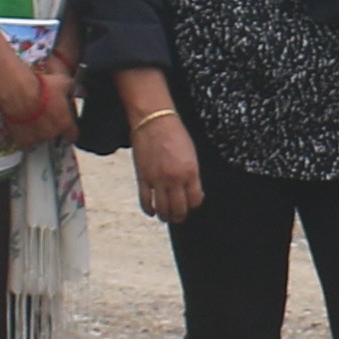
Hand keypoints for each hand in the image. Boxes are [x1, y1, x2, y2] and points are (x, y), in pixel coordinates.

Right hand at [1, 41, 76, 146]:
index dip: (70, 130)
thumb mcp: (63, 82)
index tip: (66, 125)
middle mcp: (51, 134)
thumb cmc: (41, 88)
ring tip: (30, 117)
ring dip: (36, 130)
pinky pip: (24, 141)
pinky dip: (23, 134)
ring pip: (39, 137)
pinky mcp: (21, 141)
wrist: (18, 94)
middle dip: (51, 126)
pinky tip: (20, 123)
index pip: (73, 135)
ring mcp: (36, 139)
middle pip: (54, 134)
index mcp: (65, 123)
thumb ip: (71, 89)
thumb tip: (73, 89)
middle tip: (44, 113)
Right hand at [126, 101, 204, 221]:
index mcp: (190, 172)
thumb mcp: (191, 154)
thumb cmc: (174, 133)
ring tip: (166, 216)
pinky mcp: (143, 178)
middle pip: (179, 209)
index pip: (195, 200)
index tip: (191, 204)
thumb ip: (192, 174)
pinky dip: (149, 209)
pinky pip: (145, 201)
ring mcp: (157, 180)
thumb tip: (192, 191)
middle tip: (178, 216)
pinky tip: (152, 211)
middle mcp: (175, 179)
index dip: (193, 205)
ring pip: (162, 209)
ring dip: (165, 216)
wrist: (153, 121)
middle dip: (180, 216)